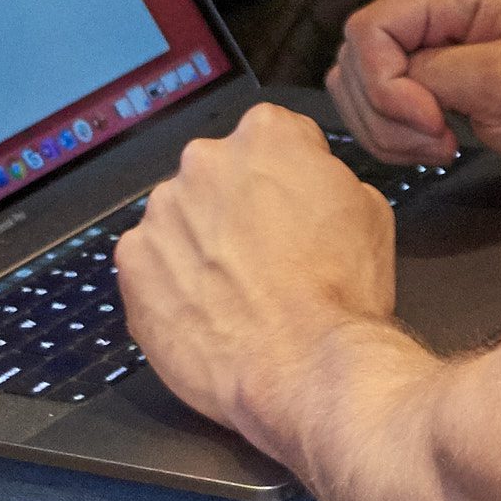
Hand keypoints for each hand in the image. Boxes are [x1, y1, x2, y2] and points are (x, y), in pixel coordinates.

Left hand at [116, 105, 399, 453]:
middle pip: (217, 176)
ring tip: (231, 294)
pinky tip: (202, 312)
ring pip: (179, 219)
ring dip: (198, 245)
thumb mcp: (368, 208)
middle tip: (261, 258)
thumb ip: (323, 176)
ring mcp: (162, 210)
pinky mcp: (132, 262)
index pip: (272, 139)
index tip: (291, 211)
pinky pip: (147, 263)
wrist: (305, 366)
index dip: (286, 180)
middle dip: (233, 208)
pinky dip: (167, 283)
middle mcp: (205, 159)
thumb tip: (306, 183)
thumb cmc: (342, 292)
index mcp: (266, 134)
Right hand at [327, 0, 500, 171]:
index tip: (431, 125)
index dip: (384, 85)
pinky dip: (394, 132)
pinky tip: (434, 145)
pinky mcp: (429, 67)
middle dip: (386, 112)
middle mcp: (432, 0)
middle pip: (359, 57)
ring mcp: (429, 33)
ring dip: (387, 128)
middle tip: (439, 146)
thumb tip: (389, 82)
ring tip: (439, 150)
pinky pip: (381, 100)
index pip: (371, 29)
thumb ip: (434, 73)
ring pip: (359, 82)